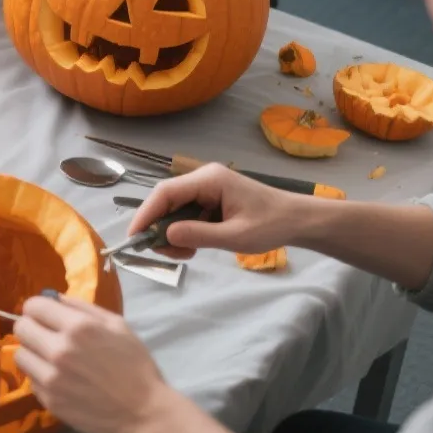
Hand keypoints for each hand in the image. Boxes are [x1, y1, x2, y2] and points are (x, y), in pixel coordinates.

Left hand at [13, 294, 175, 432]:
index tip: (46, 316)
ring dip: (33, 353)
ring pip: (20, 354)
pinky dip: (40, 376)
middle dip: (32, 327)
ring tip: (51, 359)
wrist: (144, 413)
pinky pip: (31, 379)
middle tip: (46, 336)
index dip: (38, 309)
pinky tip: (60, 379)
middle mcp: (59, 350)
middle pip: (20, 328)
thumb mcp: (118, 326)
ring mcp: (51, 378)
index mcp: (78, 328)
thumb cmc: (136, 366)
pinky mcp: (48, 400)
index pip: (33, 306)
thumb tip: (54, 297)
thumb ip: (83, 308)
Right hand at [128, 163, 306, 260]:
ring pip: (174, 208)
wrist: (298, 221)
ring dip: (171, 232)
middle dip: (158, 226)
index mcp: (210, 180)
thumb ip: (199, 234)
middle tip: (161, 252)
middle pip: (166, 200)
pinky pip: (186, 213)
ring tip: (183, 253)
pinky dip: (183, 231)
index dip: (146, 213)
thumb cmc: (272, 225)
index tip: (135, 237)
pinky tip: (192, 247)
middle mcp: (204, 179)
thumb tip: (165, 236)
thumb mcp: (236, 236)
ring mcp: (206, 188)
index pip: (166, 192)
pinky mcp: (210, 199)